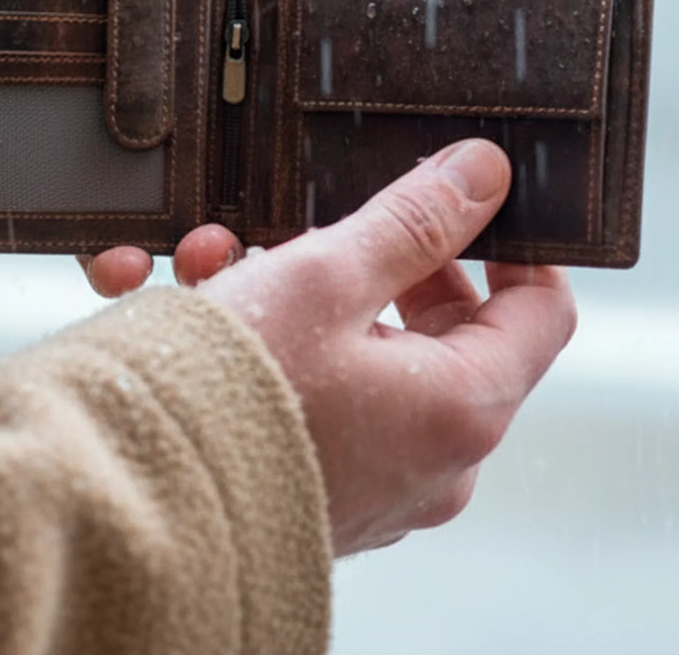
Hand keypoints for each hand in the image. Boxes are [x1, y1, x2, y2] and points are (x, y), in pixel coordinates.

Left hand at [0, 0, 237, 292]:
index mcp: (152, 5)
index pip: (231, 62)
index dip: (263, 108)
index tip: (285, 146)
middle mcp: (129, 74)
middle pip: (201, 149)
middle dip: (228, 205)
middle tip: (229, 234)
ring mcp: (79, 125)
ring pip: (147, 199)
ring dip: (173, 242)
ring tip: (169, 255)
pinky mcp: (26, 163)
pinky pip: (72, 220)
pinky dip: (101, 252)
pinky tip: (112, 260)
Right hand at [198, 138, 576, 556]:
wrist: (136, 506)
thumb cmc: (234, 395)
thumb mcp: (325, 277)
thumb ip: (412, 221)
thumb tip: (482, 173)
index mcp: (460, 407)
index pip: (542, 309)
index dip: (516, 244)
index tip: (471, 201)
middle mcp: (434, 459)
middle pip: (445, 330)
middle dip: (379, 259)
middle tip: (327, 221)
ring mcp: (377, 481)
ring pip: (368, 356)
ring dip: (306, 294)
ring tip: (219, 254)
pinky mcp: (321, 487)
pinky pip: (325, 397)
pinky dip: (280, 347)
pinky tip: (204, 304)